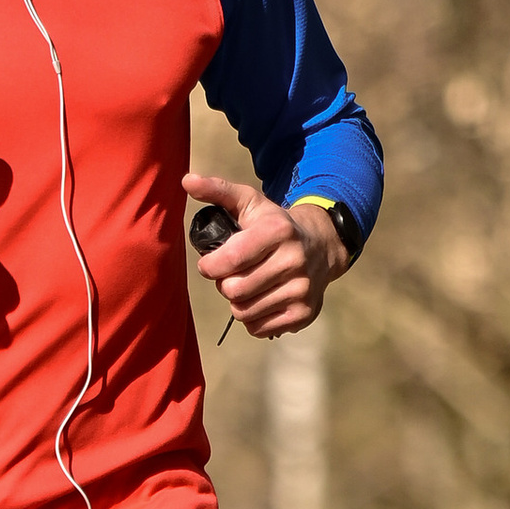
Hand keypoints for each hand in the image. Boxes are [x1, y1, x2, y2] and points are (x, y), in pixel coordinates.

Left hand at [182, 173, 345, 337]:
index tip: (211, 263)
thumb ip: (218, 191)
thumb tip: (187, 180)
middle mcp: (294, 260)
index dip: (210, 266)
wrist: (322, 246)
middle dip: (225, 284)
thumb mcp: (250, 203)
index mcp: (278, 231)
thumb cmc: (274, 224)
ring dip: (237, 302)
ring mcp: (302, 289)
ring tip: (248, 286)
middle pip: (233, 290)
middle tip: (233, 274)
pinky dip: (253, 318)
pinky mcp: (304, 313)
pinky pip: (258, 328)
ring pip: (243, 312)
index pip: (229, 260)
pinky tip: (262, 299)